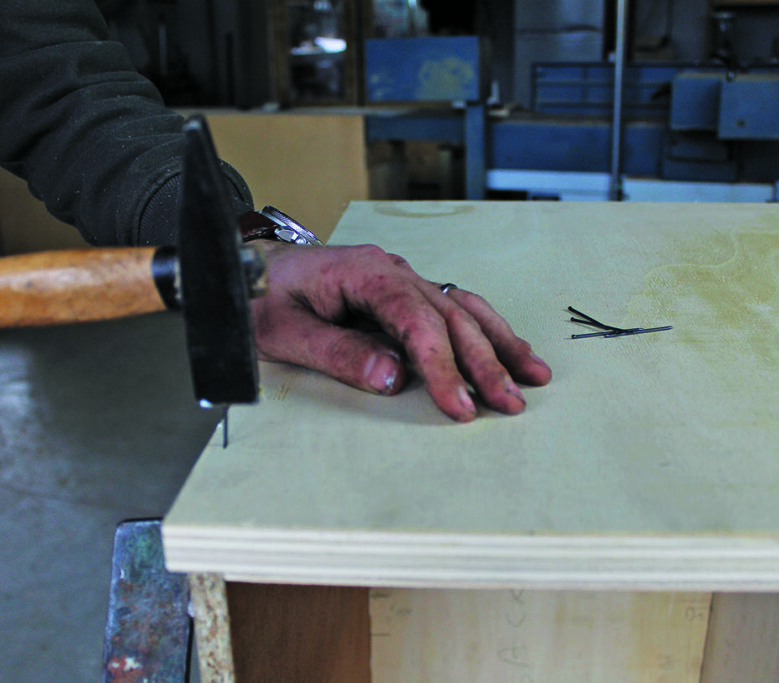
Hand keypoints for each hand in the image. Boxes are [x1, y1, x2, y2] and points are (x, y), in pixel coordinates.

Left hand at [248, 242, 551, 421]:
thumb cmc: (261, 296)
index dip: (443, 365)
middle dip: (485, 362)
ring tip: (532, 375)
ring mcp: (402, 279)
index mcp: (365, 273)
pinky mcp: (403, 292)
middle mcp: (393, 271)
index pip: (417, 323)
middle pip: (450, 317)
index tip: (459, 405)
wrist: (245, 266)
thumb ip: (337, 354)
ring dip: (498, 343)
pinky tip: (507, 348)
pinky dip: (484, 329)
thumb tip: (392, 378)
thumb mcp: (284, 331)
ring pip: (463, 309)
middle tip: (510, 404)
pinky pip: (454, 307)